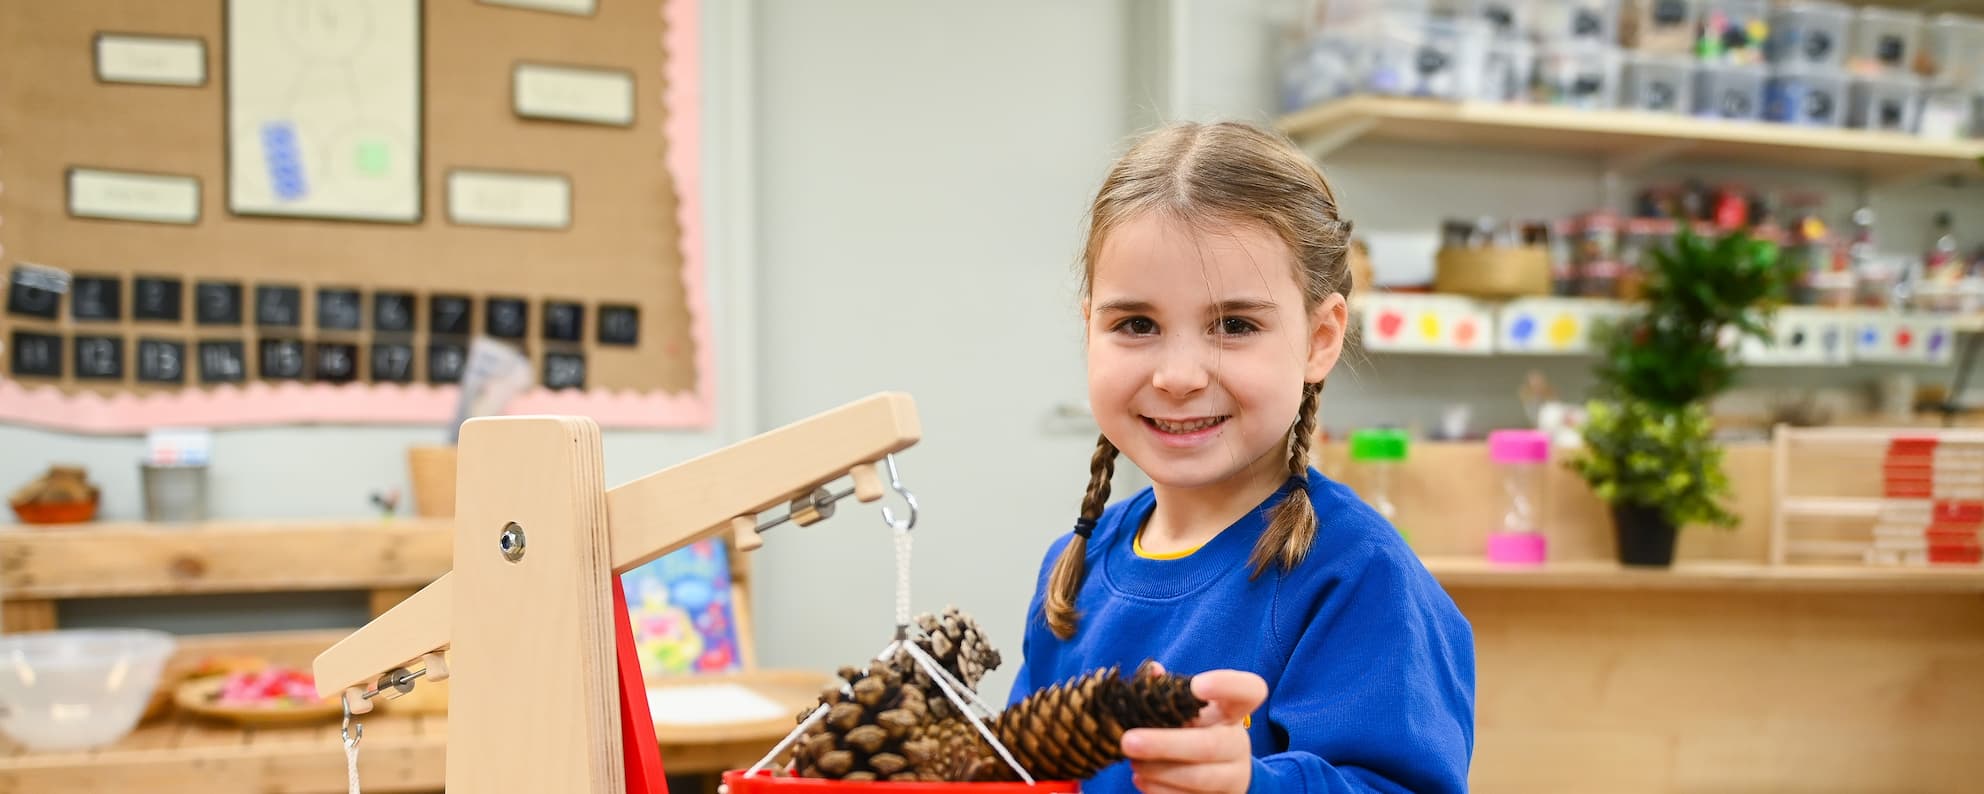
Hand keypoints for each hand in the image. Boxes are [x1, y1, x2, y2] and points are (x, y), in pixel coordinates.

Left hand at [1119, 668, 1266, 793]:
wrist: (1220, 774)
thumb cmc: (1197, 731)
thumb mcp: (1190, 710)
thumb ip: (1172, 690)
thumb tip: (1152, 671)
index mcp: (1234, 711)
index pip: (1249, 690)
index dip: (1227, 685)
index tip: (1197, 686)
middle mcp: (1238, 743)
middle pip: (1212, 745)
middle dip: (1166, 744)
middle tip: (1128, 741)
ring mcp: (1233, 776)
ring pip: (1198, 777)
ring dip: (1158, 770)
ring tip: (1132, 761)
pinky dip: (1160, 790)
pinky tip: (1141, 779)